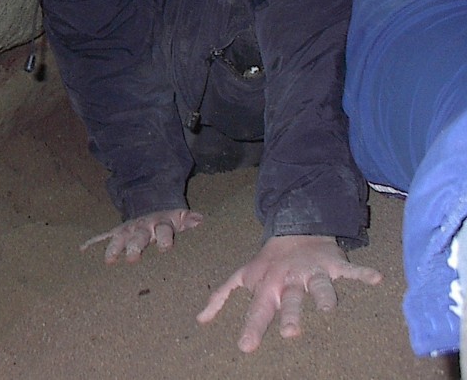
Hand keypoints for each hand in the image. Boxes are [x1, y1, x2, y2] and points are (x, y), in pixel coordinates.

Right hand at [80, 208, 202, 263]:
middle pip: (139, 236)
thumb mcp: (184, 218)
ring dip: (114, 248)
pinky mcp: (118, 231)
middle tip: (132, 258)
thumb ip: (193, 220)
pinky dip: (93, 242)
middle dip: (135, 246)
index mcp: (162, 224)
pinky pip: (104, 235)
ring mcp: (129, 229)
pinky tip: (82, 250)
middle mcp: (144, 226)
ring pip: (120, 237)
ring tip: (109, 260)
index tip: (165, 249)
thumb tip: (202, 221)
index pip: (163, 231)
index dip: (164, 239)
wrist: (155, 205)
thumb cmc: (173, 221)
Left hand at [196, 234, 382, 351]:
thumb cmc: (268, 263)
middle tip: (290, 334)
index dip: (251, 327)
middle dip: (290, 315)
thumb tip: (200, 320)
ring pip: (319, 286)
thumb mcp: (242, 276)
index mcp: (268, 286)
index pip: (258, 310)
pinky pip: (350, 269)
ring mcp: (312, 272)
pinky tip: (376, 279)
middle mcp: (290, 280)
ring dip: (324, 296)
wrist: (294, 229)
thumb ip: (222, 297)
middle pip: (290, 300)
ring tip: (328, 309)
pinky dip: (363, 273)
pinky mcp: (334, 264)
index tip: (246, 347)